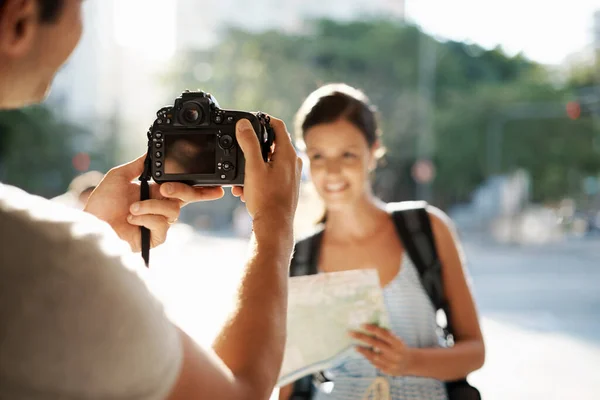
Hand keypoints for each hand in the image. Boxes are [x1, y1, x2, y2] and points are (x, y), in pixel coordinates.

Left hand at [84, 154, 223, 251]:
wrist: (92, 225)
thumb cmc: (102, 204)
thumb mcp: (119, 176)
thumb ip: (138, 165)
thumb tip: (150, 152)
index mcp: (155, 192)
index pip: (184, 188)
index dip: (202, 188)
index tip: (217, 186)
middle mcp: (160, 207)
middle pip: (186, 196)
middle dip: (181, 190)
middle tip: (164, 188)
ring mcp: (159, 223)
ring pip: (174, 210)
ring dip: (151, 206)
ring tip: (132, 208)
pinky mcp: (156, 237)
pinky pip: (163, 225)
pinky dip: (146, 219)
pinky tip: (131, 219)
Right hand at [231, 117, 301, 230]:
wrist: (274, 225)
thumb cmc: (266, 198)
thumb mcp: (253, 167)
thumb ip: (249, 143)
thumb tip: (244, 124)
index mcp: (288, 153)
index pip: (277, 125)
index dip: (262, 119)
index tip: (249, 121)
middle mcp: (293, 162)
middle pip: (271, 144)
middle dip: (253, 149)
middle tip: (240, 154)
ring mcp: (292, 175)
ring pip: (269, 162)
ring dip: (252, 167)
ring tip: (241, 180)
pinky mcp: (287, 186)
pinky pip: (271, 175)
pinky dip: (258, 178)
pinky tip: (246, 190)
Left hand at [350, 324, 412, 375]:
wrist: (410, 363)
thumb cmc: (399, 347)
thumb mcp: (397, 339)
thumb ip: (386, 334)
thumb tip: (370, 326)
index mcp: (398, 343)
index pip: (383, 334)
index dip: (372, 329)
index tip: (362, 325)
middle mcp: (395, 353)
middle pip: (376, 344)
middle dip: (362, 337)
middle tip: (351, 333)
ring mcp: (392, 363)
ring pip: (374, 356)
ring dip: (363, 351)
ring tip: (355, 346)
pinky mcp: (389, 371)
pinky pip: (376, 364)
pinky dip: (369, 358)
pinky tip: (363, 354)